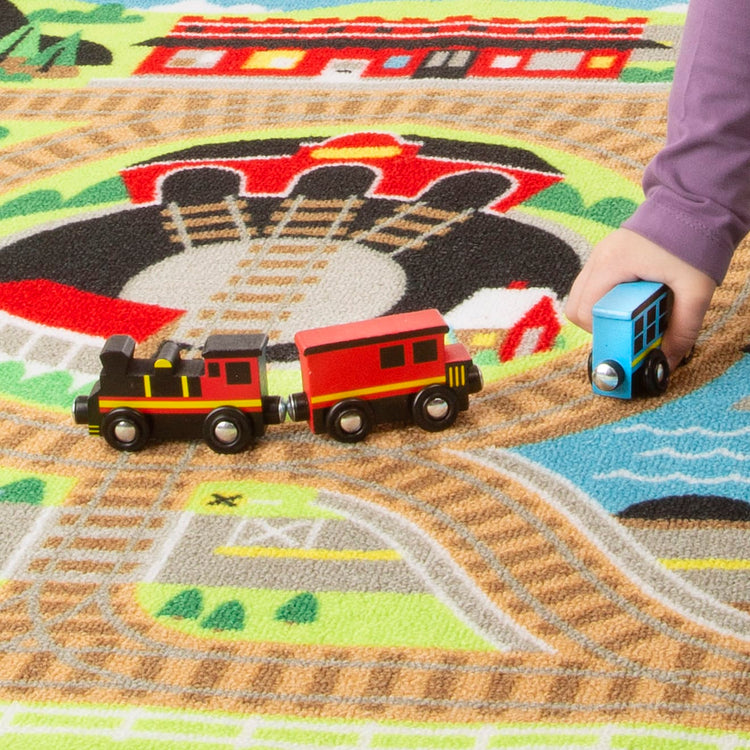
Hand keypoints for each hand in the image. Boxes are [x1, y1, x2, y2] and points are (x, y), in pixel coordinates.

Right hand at [565, 228, 715, 370]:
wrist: (697, 203)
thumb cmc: (695, 242)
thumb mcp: (695, 291)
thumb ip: (682, 329)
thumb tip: (667, 362)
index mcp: (612, 264)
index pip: (585, 311)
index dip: (603, 332)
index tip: (628, 340)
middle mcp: (599, 259)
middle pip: (577, 307)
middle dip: (600, 326)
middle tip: (629, 330)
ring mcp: (600, 255)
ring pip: (583, 297)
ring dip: (604, 314)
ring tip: (635, 316)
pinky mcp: (608, 256)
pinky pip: (595, 286)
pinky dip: (609, 301)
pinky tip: (635, 301)